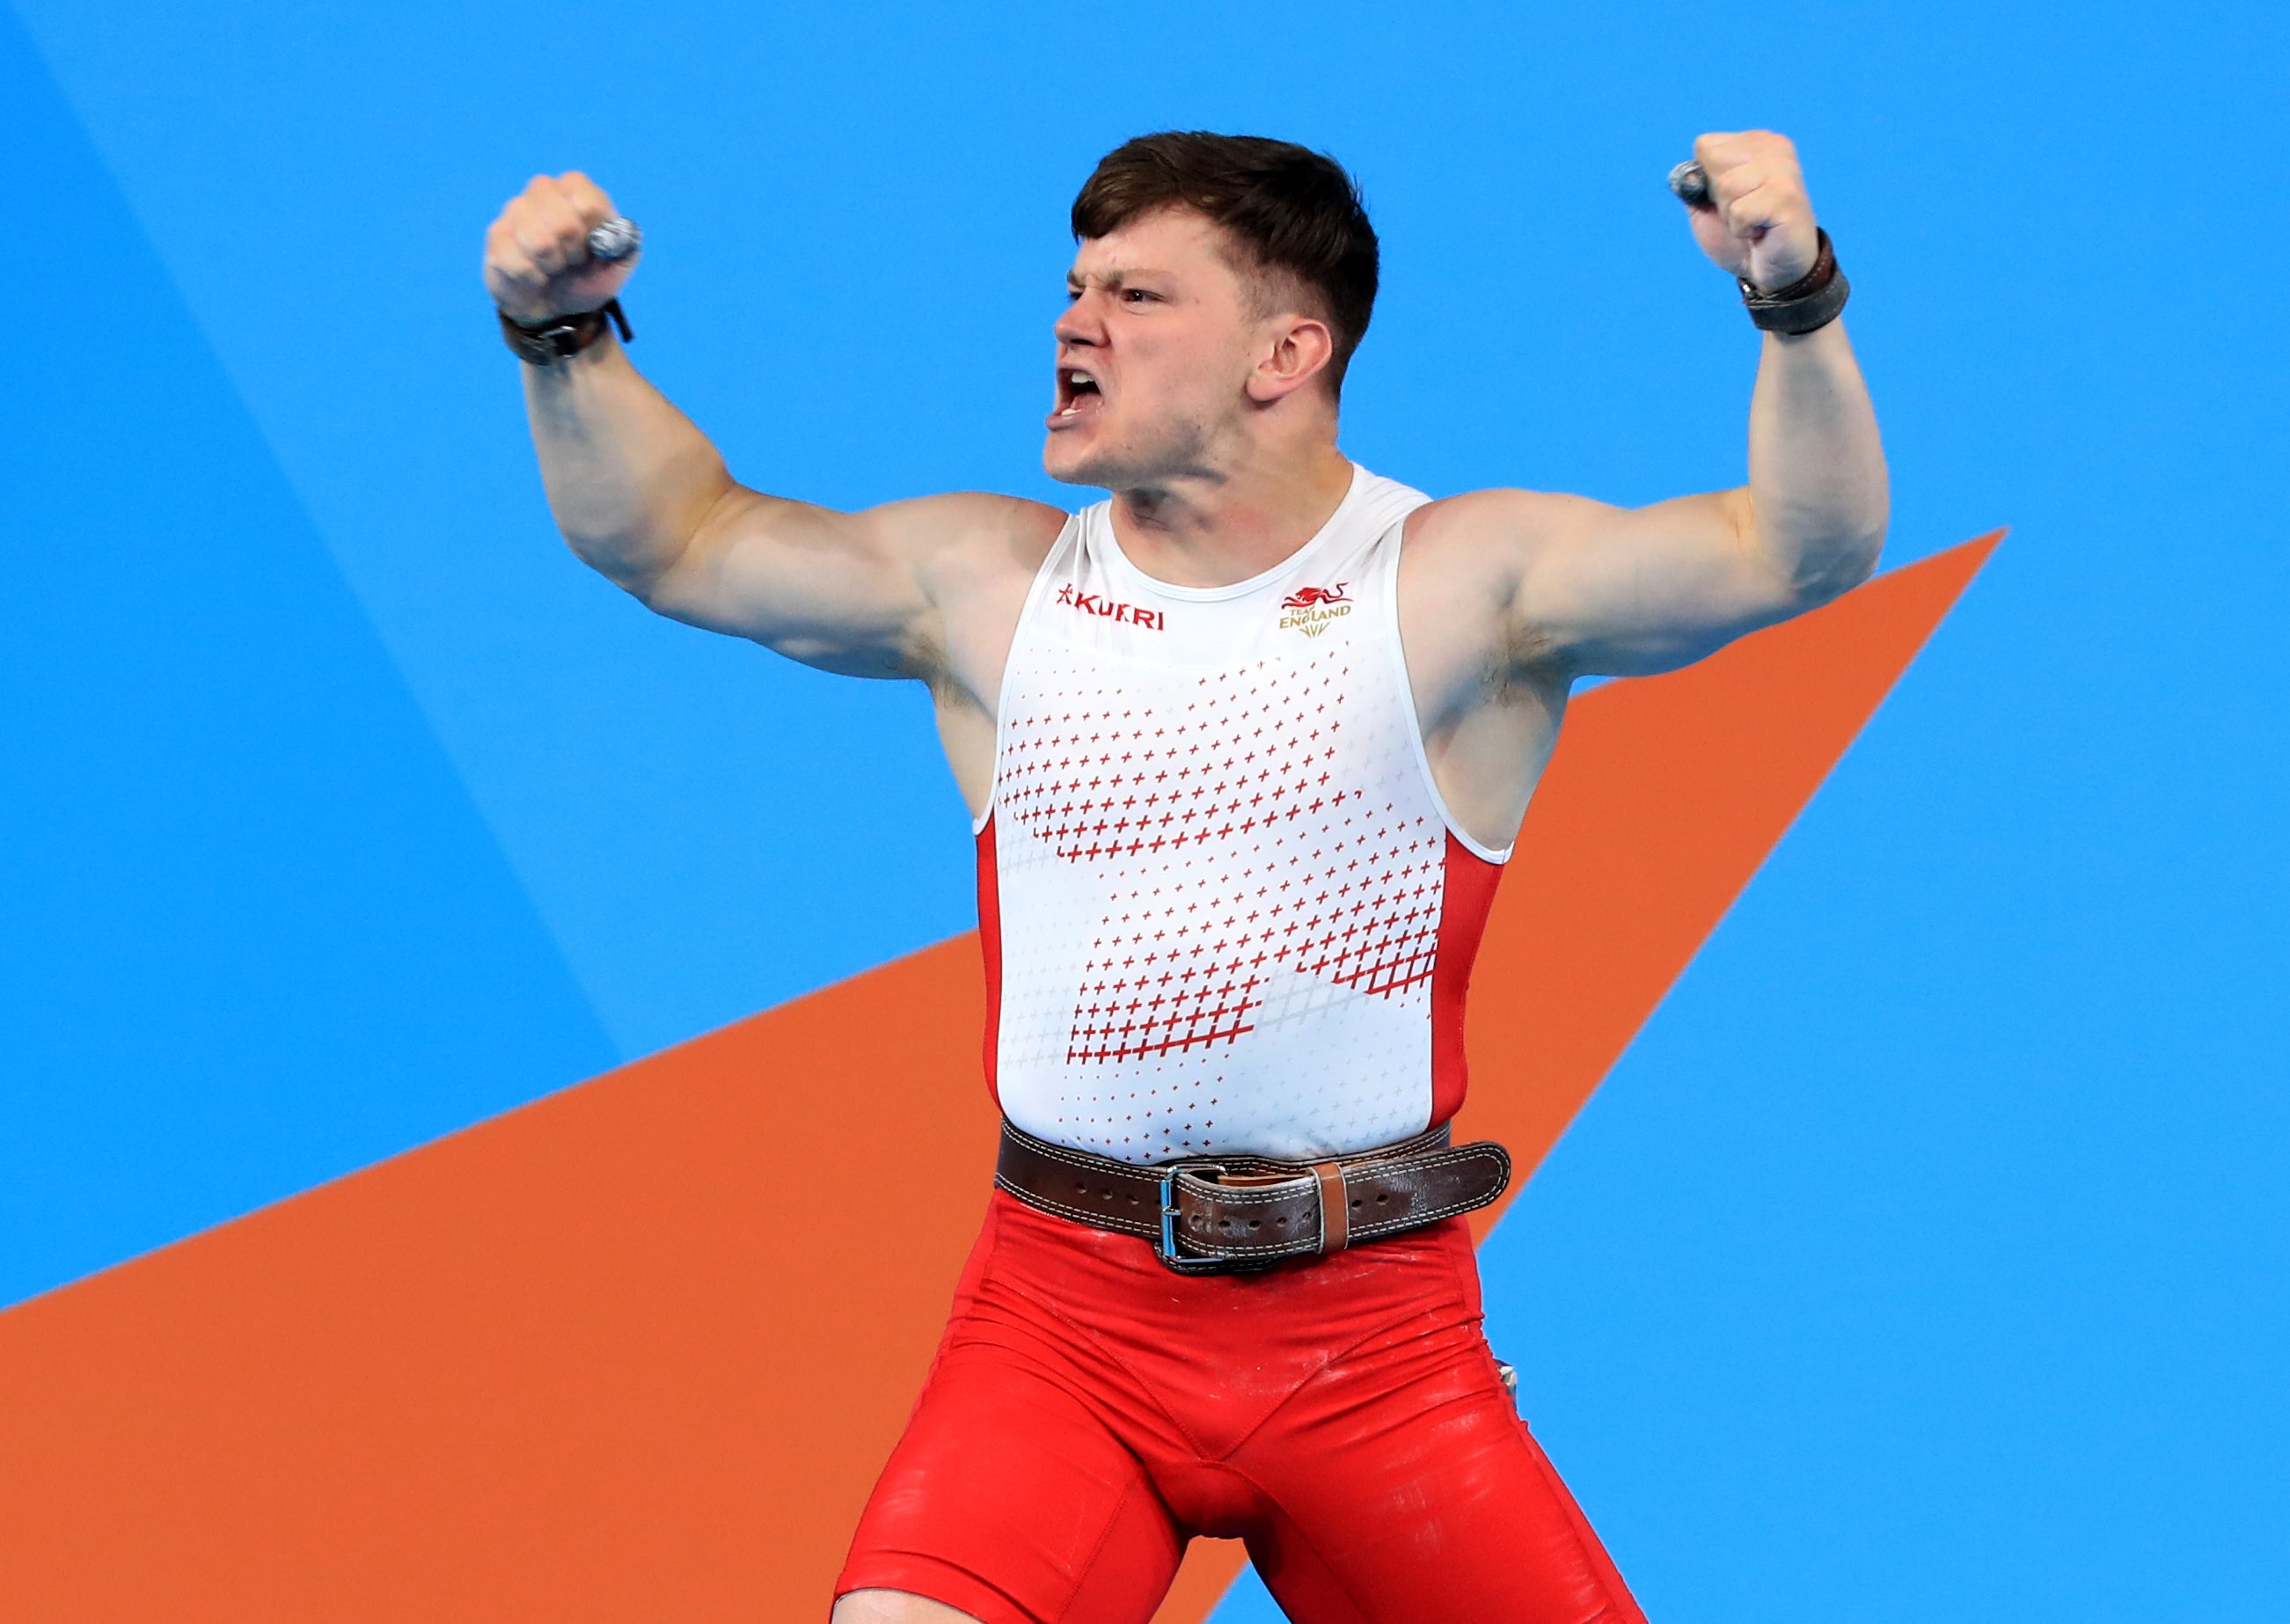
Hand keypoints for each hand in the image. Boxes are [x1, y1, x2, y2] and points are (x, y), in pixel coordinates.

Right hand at [482, 171, 635, 324]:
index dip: (593, 235)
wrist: (557, 307)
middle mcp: (543, 189)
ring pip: (540, 243)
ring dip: (553, 267)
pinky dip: (534, 280)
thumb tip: (617, 233)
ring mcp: (515, 209)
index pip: (588, 203)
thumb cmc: (587, 277)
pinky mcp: (496, 234)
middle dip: (574, 254)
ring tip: (553, 267)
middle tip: (572, 260)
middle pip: (565, 223)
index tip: (592, 247)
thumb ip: (627, 245)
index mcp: (577, 188)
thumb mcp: (618, 265)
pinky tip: (534, 276)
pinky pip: (519, 264)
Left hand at [1684, 131, 1817, 293]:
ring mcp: (1784, 170)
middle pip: (1714, 163)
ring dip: (1731, 216)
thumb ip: (1692, 184)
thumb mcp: (1707, 205)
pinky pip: (1740, 212)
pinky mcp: (1787, 197)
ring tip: (1753, 223)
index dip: (1706, 180)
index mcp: (1755, 142)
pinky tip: (1761, 232)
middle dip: (1719, 198)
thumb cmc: (1742, 236)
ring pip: (1727, 186)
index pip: (1705, 146)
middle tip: (1744, 212)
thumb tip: (1686, 175)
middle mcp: (1773, 147)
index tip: (1731, 198)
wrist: (1775, 271)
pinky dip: (1742, 230)